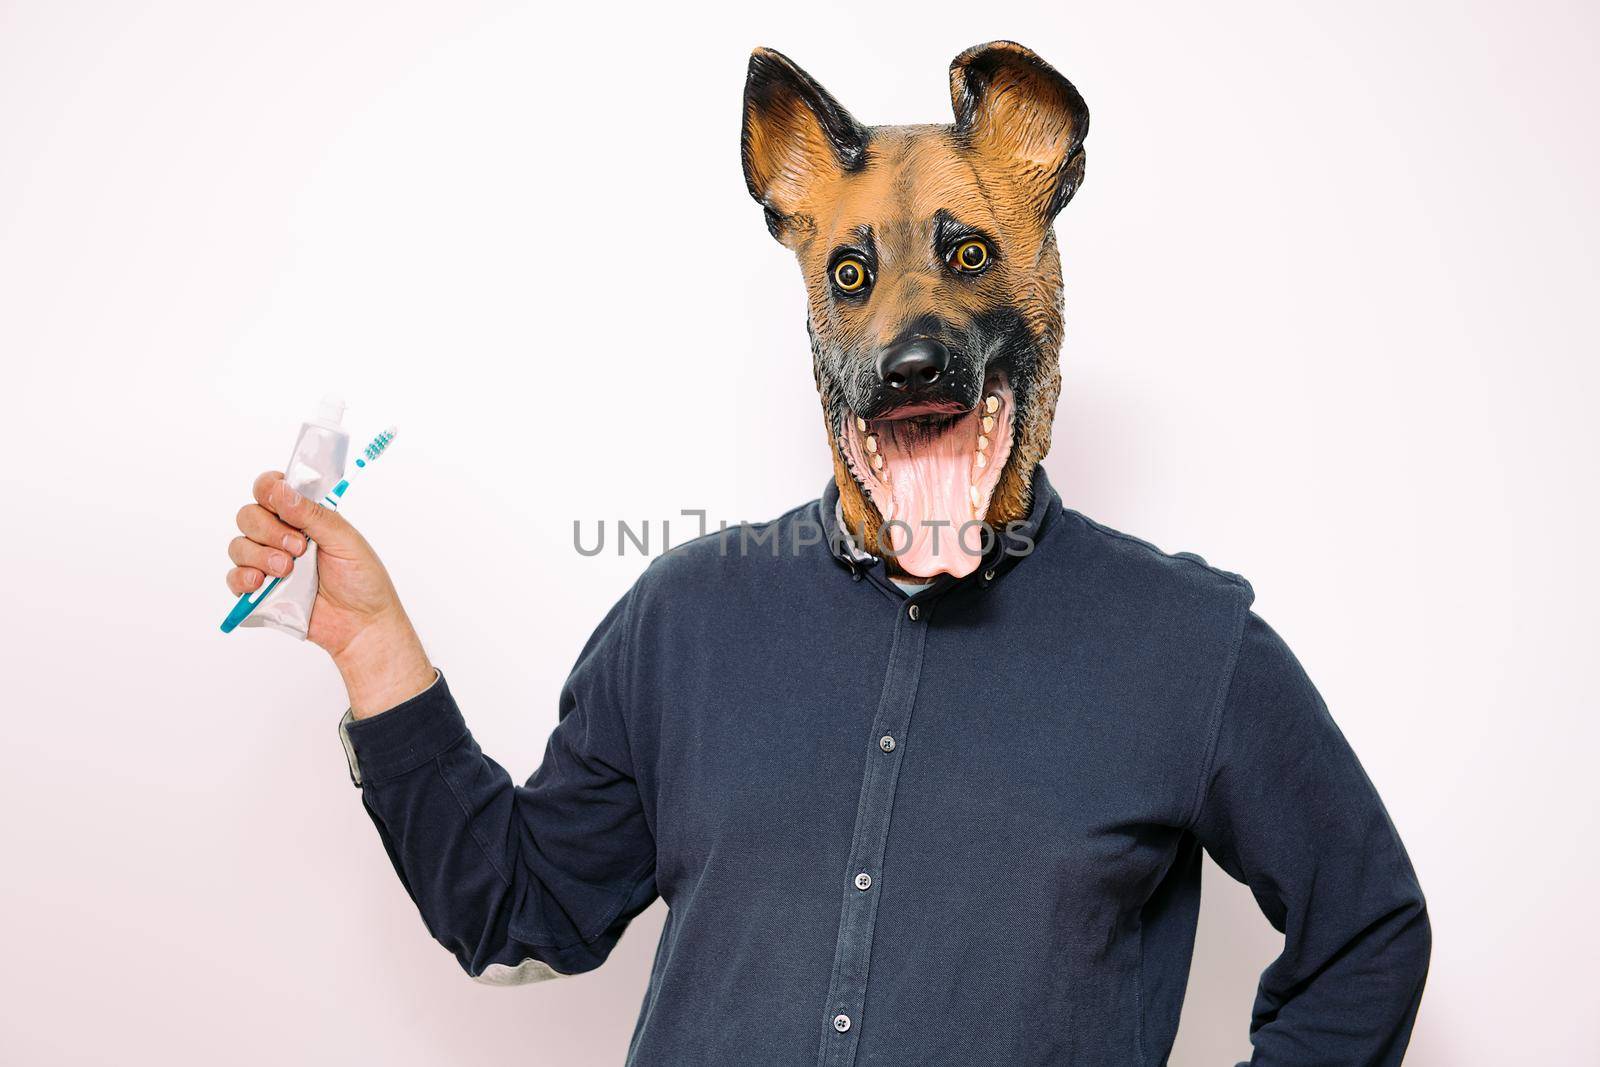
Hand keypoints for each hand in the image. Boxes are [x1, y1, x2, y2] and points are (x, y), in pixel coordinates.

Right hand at [227, 471, 434, 716]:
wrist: (362, 625)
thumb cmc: (362, 581)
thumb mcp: (345, 541)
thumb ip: (314, 515)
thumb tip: (281, 489)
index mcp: (304, 517)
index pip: (270, 489)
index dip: (267, 489)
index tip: (278, 501)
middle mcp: (282, 536)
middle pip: (248, 515)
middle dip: (268, 530)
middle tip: (298, 548)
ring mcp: (268, 563)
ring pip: (238, 545)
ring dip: (259, 555)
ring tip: (287, 571)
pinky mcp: (260, 591)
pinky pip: (234, 578)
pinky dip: (242, 578)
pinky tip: (261, 584)